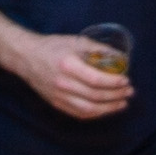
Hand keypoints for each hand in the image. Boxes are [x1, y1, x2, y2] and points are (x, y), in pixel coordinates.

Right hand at [13, 29, 135, 123]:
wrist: (26, 57)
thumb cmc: (52, 47)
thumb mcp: (75, 41)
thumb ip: (97, 49)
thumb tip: (119, 57)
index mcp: (67, 66)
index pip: (95, 80)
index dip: (113, 83)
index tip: (126, 80)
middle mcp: (62, 83)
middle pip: (94, 96)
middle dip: (116, 95)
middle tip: (129, 92)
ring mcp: (58, 96)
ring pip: (88, 109)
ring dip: (109, 108)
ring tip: (122, 103)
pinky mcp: (56, 103)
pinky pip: (79, 113)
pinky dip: (96, 113)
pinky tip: (106, 109)